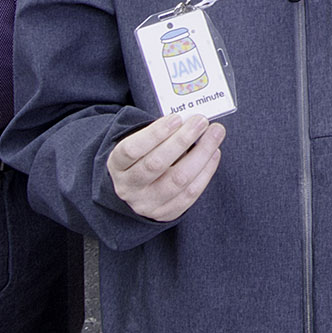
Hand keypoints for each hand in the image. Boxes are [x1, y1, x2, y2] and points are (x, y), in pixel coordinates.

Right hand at [109, 113, 224, 223]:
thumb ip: (159, 134)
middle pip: (156, 164)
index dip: (155, 134)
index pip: (132, 150)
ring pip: (178, 180)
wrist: (135, 194)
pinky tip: (214, 154)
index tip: (176, 118)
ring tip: (215, 134)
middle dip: (182, 140)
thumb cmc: (141, 159)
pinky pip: (190, 194)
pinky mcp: (165, 214)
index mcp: (116, 166)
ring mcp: (146, 203)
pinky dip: (206, 172)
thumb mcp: (139, 145)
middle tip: (201, 122)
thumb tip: (189, 121)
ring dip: (201, 154)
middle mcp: (128, 187)